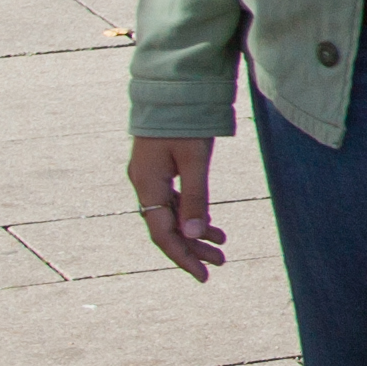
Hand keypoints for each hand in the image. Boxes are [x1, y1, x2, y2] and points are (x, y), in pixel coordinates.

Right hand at [130, 136, 226, 282]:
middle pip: (166, 227)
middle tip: (220, 263)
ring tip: (221, 248)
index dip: (182, 256)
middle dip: (192, 248)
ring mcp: (151, 178)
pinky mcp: (160, 171)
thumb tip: (194, 235)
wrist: (172, 91)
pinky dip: (193, 215)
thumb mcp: (194, 160)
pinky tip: (211, 226)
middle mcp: (144, 185)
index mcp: (148, 184)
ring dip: (195, 233)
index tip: (203, 275)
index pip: (162, 233)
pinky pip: (174, 202)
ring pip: (172, 216)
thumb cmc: (184, 122)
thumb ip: (195, 197)